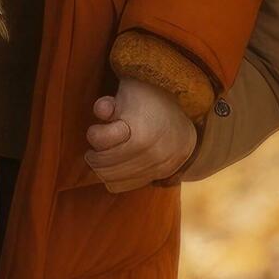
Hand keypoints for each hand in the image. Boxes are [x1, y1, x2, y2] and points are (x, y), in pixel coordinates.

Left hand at [82, 76, 196, 191]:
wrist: (184, 122)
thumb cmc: (152, 102)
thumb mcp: (130, 92)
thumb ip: (111, 102)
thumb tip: (101, 111)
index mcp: (141, 133)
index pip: (99, 141)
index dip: (94, 133)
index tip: (99, 127)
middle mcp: (149, 155)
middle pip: (102, 164)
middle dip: (94, 155)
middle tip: (96, 146)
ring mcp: (153, 169)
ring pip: (110, 178)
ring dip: (101, 168)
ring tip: (103, 155)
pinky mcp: (154, 178)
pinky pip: (122, 186)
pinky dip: (113, 177)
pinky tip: (115, 165)